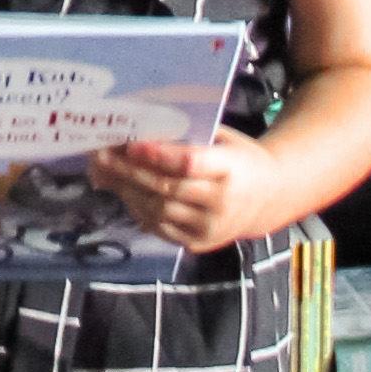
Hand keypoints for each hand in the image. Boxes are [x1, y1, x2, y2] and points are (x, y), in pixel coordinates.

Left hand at [92, 131, 278, 254]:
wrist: (270, 199)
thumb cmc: (241, 158)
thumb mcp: (225, 139)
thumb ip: (190, 136)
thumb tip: (140, 127)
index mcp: (232, 169)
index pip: (189, 164)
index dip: (157, 155)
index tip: (128, 144)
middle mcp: (222, 202)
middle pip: (167, 188)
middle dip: (129, 172)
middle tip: (100, 156)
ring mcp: (211, 227)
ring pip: (159, 210)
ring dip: (128, 191)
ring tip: (105, 173)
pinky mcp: (200, 244)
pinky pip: (161, 228)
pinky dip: (139, 210)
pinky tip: (125, 193)